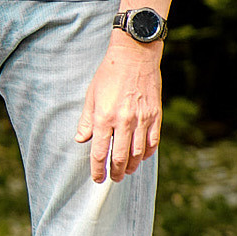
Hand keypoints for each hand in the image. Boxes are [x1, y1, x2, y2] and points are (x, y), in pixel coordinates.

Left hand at [75, 35, 162, 184]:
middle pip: (120, 157)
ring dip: (132, 166)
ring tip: (127, 171)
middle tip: (113, 178)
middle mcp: (124, 122)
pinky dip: (147, 153)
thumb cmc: (109, 75)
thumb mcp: (91, 96)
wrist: (135, 56)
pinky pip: (153, 141)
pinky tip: (142, 157)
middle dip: (116, 172)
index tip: (98, 178)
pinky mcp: (155, 115)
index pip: (100, 152)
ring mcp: (142, 119)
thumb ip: (87, 121)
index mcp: (104, 118)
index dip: (98, 169)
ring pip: (139, 153)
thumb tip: (81, 140)